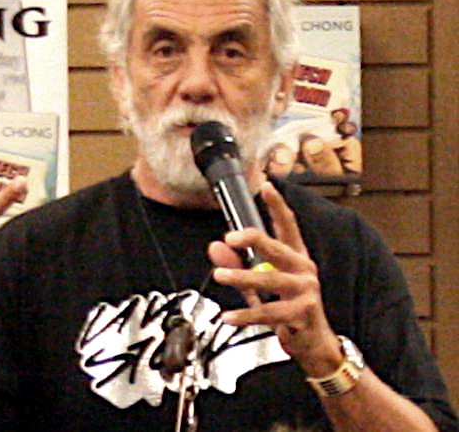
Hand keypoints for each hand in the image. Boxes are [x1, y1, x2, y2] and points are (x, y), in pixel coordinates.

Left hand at [208, 181, 341, 376]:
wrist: (316, 345)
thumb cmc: (291, 309)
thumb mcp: (261, 285)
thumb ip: (238, 265)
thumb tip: (215, 247)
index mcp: (296, 257)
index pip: (288, 226)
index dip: (277, 205)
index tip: (267, 186)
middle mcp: (304, 269)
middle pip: (277, 248)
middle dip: (254, 239)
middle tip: (230, 237)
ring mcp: (306, 291)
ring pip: (270, 280)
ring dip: (242, 278)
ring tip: (220, 276)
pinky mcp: (302, 313)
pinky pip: (269, 311)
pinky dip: (247, 315)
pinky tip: (229, 316)